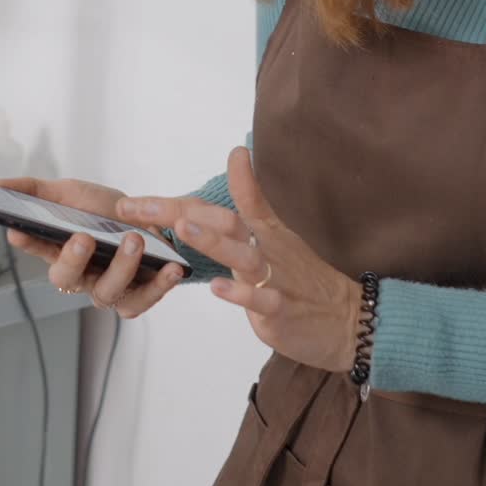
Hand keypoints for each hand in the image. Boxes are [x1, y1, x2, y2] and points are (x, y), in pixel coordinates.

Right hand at [0, 177, 185, 317]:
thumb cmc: (103, 210)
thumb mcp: (69, 192)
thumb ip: (34, 190)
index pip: (35, 246)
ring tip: (134, 240)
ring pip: (106, 292)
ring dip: (121, 267)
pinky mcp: (135, 297)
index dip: (27, 241)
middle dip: (73, 259)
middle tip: (84, 237)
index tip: (18, 230)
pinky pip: (142, 300)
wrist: (149, 220)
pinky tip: (171, 267)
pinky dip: (158, 286)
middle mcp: (80, 274)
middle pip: (66, 278)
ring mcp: (107, 288)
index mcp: (58, 249)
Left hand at [115, 148, 362, 371]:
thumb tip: (235, 166)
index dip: (176, 199)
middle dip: (177, 213)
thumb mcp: (276, 237)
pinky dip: (240, 293)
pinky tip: (218, 288)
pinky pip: (261, 298)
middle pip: (222, 221)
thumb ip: (251, 204)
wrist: (348, 319)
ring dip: (211, 240)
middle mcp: (265, 247)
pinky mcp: (281, 309)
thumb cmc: (303, 278)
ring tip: (182, 228)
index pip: (216, 204)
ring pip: (241, 254)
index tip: (141, 194)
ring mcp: (274, 277)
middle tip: (137, 207)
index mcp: (261, 230)